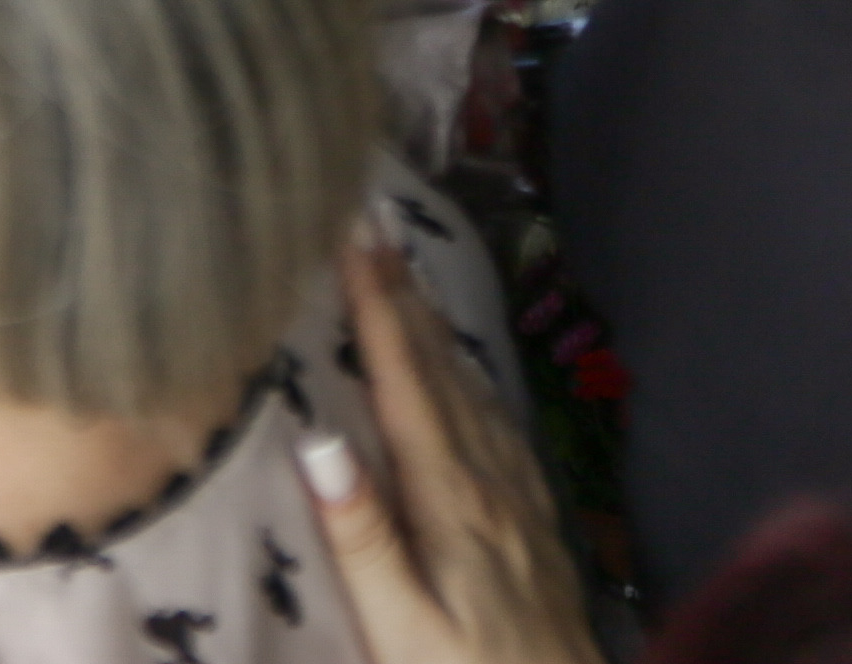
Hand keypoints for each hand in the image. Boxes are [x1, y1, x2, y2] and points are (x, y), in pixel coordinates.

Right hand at [301, 235, 594, 663]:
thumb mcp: (403, 630)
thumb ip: (364, 539)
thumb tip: (319, 440)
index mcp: (451, 501)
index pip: (406, 385)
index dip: (379, 309)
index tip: (353, 238)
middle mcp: (488, 483)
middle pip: (440, 372)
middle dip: (404, 298)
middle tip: (374, 228)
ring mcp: (517, 499)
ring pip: (471, 391)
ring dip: (436, 330)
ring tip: (407, 278)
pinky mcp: (532, 523)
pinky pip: (498, 427)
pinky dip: (471, 381)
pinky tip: (466, 376)